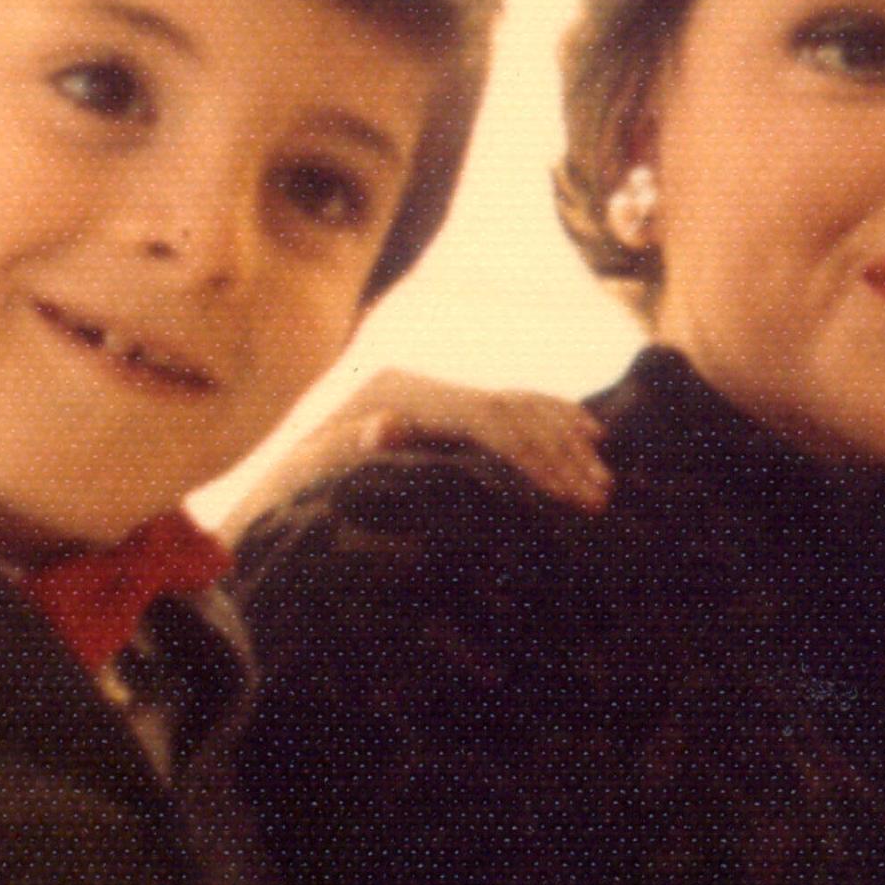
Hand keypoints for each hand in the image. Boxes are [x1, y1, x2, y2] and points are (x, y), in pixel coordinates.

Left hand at [219, 371, 609, 530]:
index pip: (485, 418)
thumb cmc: (294, 497)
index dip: (533, 454)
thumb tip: (388, 425)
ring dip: (566, 443)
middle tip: (601, 497)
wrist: (280, 497)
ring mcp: (436, 398)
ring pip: (518, 407)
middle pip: (510, 410)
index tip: (569, 494)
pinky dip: (553, 422)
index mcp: (397, 394)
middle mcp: (422, 387)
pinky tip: (588, 436)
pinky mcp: (444, 415)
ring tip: (604, 482)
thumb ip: (346, 450)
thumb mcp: (310, 477)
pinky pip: (511, 409)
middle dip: (560, 454)